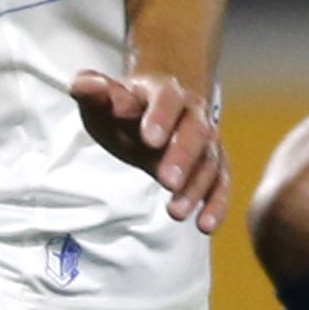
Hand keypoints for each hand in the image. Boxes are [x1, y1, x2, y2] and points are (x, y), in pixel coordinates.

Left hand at [71, 69, 226, 232]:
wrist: (146, 115)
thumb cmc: (120, 109)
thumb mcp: (99, 100)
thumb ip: (89, 90)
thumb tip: (88, 85)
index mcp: (164, 90)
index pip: (167, 98)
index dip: (160, 116)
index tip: (149, 140)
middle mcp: (192, 113)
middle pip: (196, 130)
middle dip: (182, 156)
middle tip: (167, 181)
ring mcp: (207, 140)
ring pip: (209, 161)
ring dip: (195, 187)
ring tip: (175, 212)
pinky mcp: (213, 166)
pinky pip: (220, 183)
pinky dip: (216, 203)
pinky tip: (205, 225)